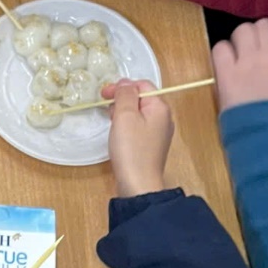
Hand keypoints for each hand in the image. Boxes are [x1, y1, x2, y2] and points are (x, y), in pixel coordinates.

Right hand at [106, 79, 172, 197]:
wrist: (138, 184)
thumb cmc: (131, 149)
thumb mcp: (125, 115)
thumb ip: (125, 94)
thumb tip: (125, 83)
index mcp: (160, 107)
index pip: (142, 85)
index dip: (122, 86)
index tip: (103, 95)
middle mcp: (164, 118)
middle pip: (142, 98)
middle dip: (122, 100)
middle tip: (106, 109)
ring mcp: (159, 133)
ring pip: (139, 113)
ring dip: (123, 113)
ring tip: (111, 122)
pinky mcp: (151, 145)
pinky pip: (139, 127)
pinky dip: (127, 126)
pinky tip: (118, 135)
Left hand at [212, 19, 267, 108]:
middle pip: (263, 24)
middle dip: (259, 35)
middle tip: (256, 50)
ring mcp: (247, 60)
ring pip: (242, 30)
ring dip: (241, 40)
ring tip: (241, 56)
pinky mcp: (226, 71)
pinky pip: (220, 47)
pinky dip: (223, 53)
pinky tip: (227, 64)